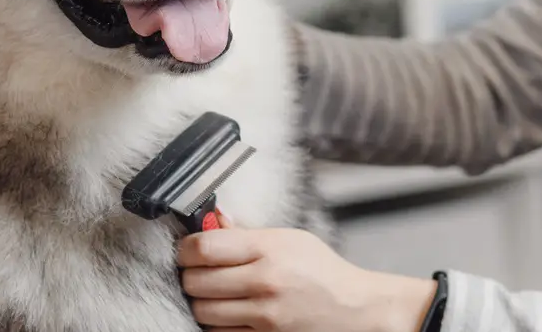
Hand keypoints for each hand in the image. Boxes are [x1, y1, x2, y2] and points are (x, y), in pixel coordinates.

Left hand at [177, 220, 435, 331]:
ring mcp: (265, 315)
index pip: (203, 247)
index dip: (185, 248)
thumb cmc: (322, 271)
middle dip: (190, 275)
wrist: (356, 310)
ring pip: (203, 311)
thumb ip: (247, 233)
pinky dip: (217, 322)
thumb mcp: (288, 239)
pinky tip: (228, 310)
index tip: (187, 249)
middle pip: (196, 281)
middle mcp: (265, 281)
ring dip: (200, 301)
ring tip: (212, 291)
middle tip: (196, 270)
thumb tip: (213, 220)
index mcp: (268, 249)